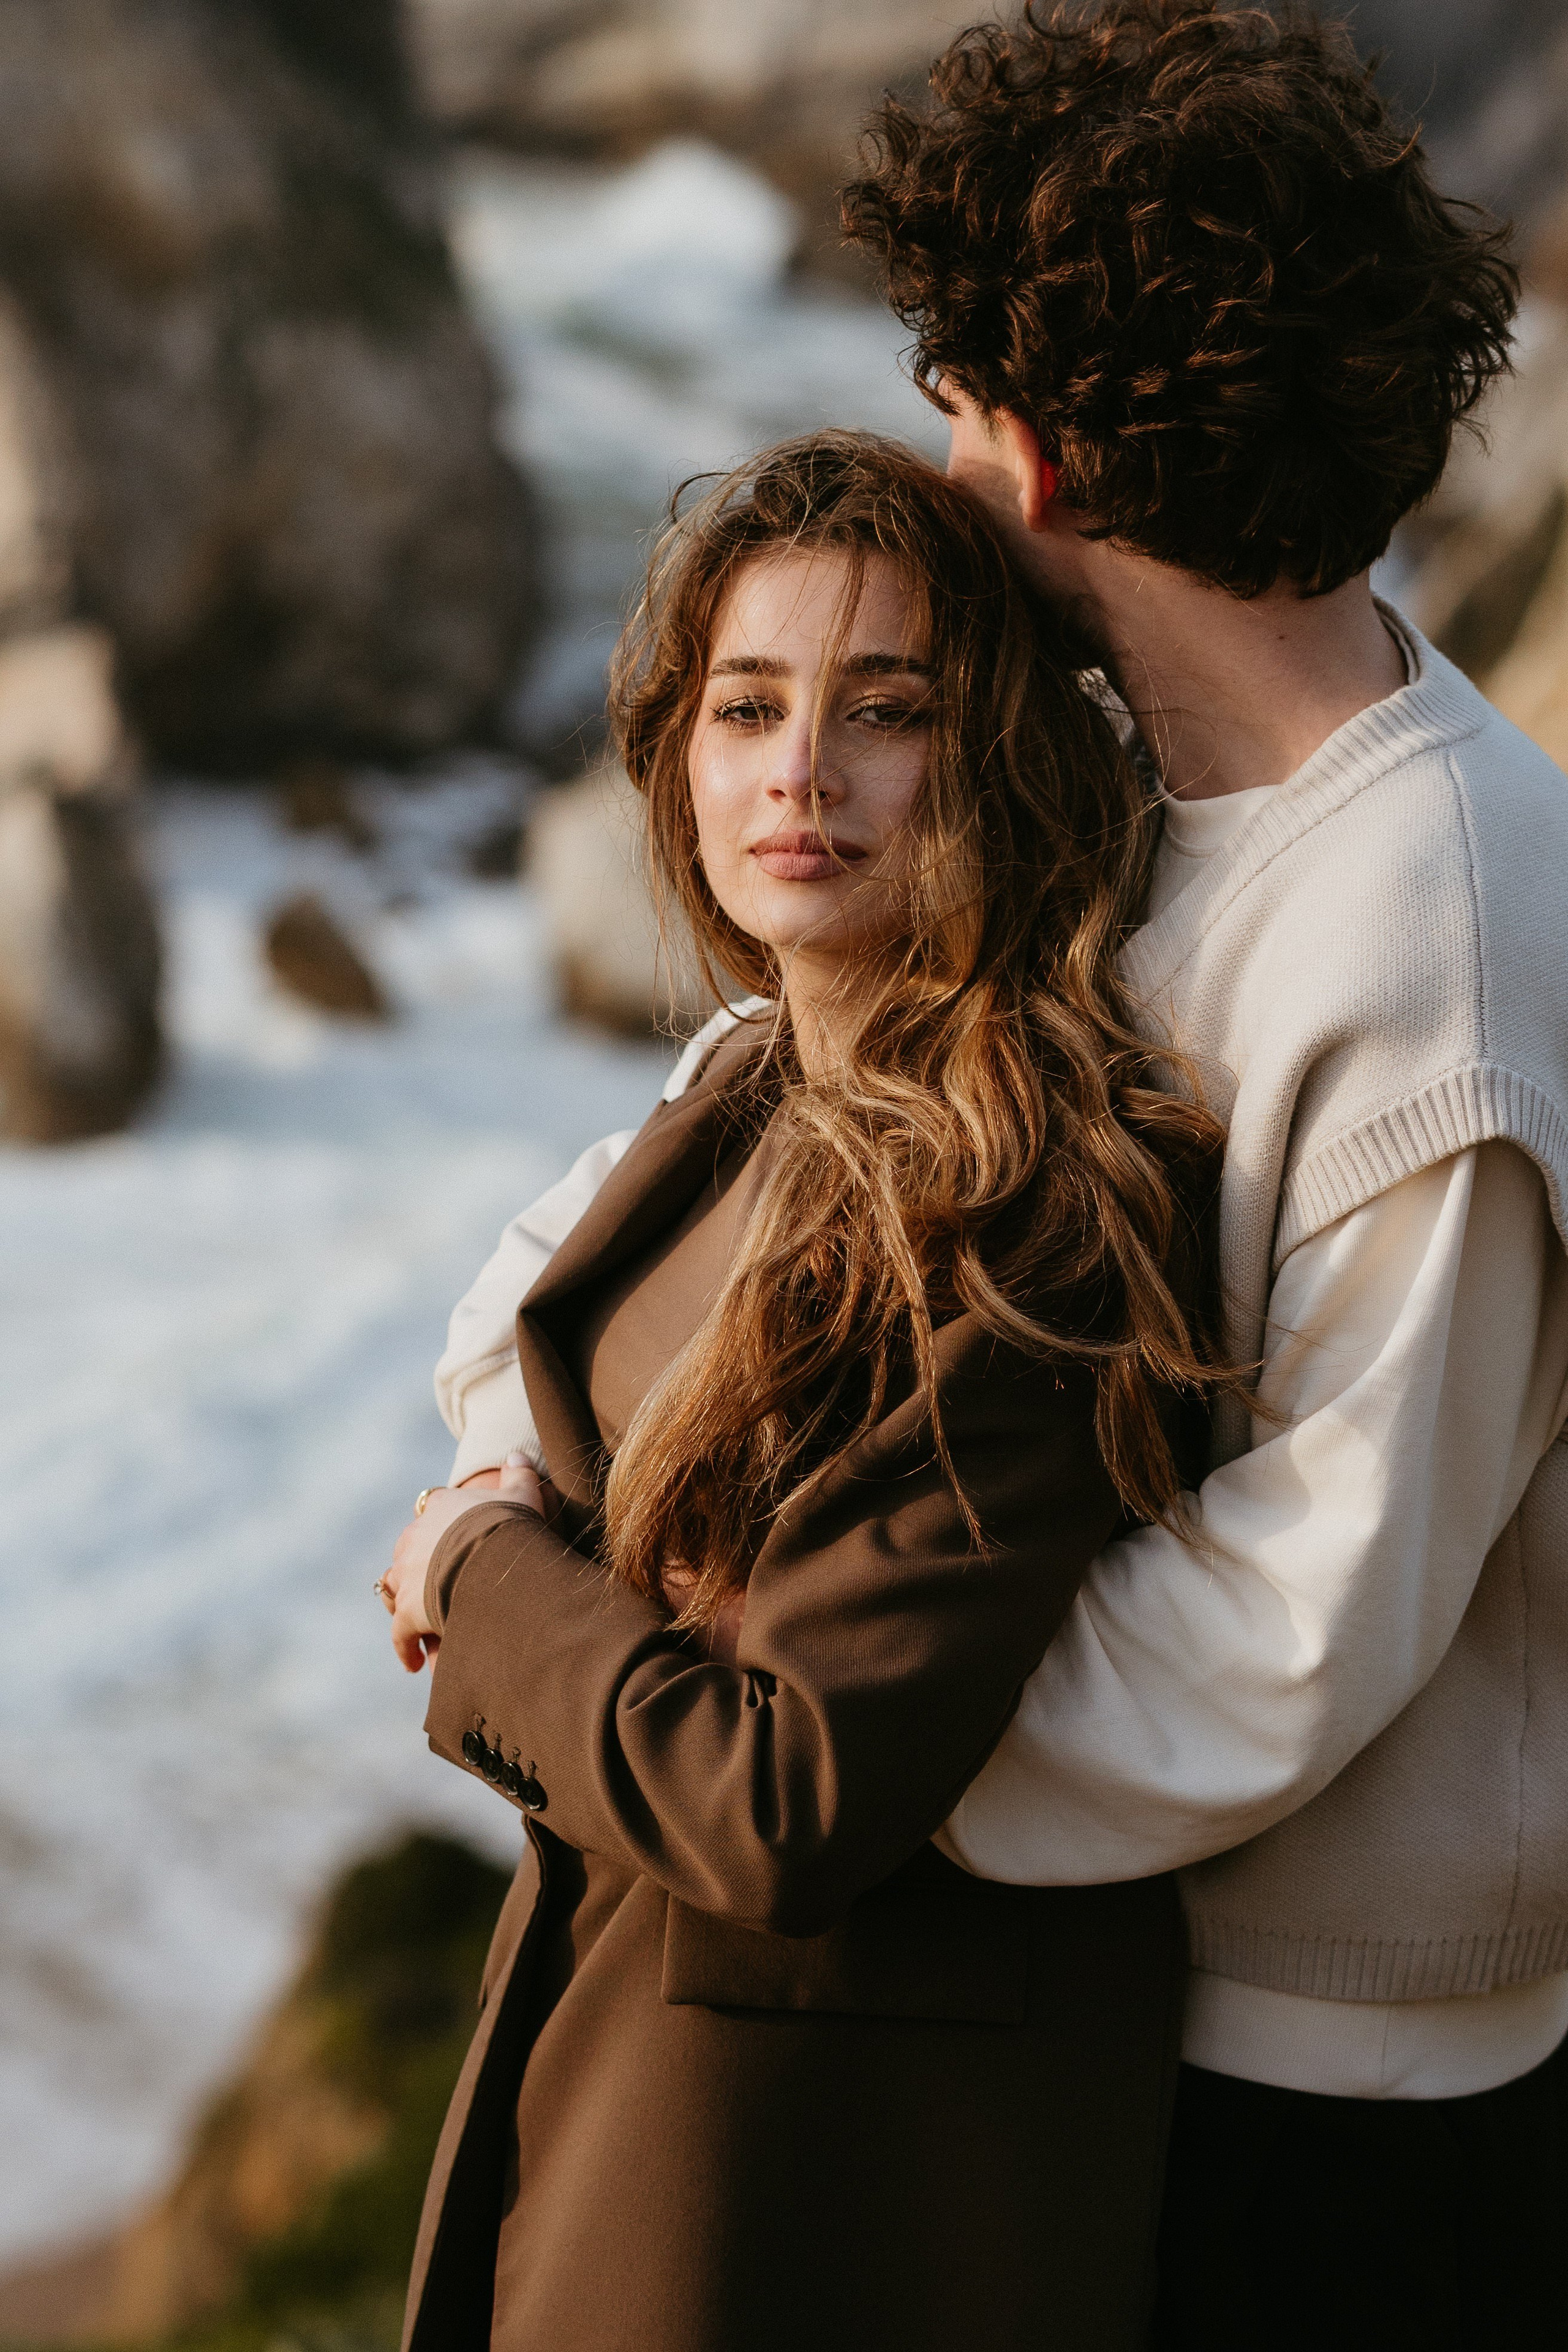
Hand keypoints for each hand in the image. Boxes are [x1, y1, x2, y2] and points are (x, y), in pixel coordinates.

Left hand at [380, 1452, 547, 1674]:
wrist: (493, 1555)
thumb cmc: (509, 1524)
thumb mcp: (521, 1494)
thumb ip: (518, 1473)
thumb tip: (516, 1454)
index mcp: (441, 1509)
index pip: (432, 1513)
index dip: (442, 1529)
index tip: (451, 1543)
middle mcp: (416, 1538)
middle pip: (408, 1551)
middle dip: (418, 1566)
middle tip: (436, 1586)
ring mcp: (408, 1574)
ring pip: (395, 1588)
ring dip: (405, 1602)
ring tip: (418, 1621)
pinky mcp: (408, 1610)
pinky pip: (399, 1633)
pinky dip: (404, 1647)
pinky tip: (413, 1662)